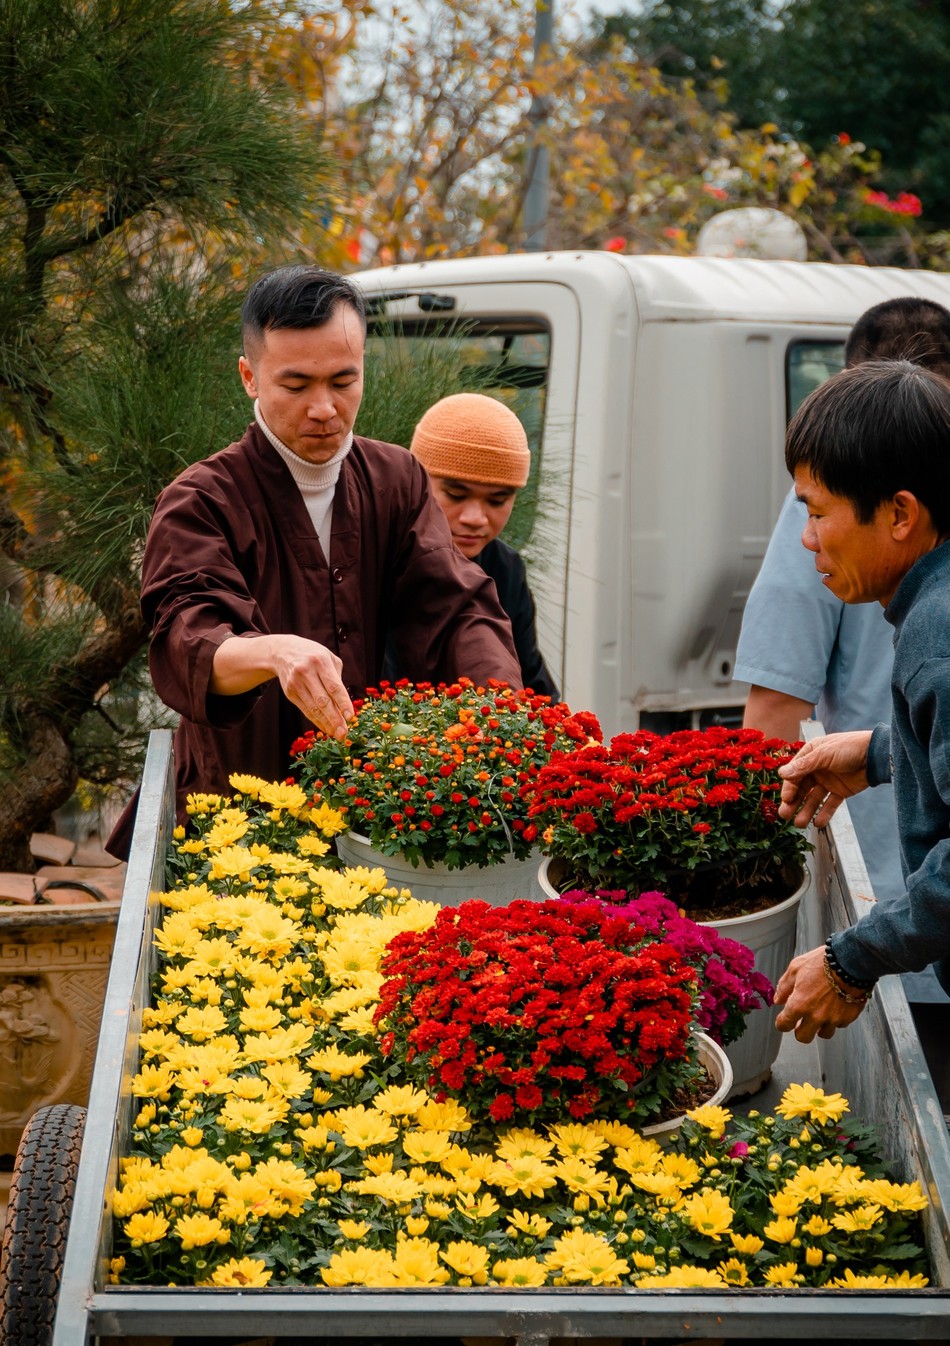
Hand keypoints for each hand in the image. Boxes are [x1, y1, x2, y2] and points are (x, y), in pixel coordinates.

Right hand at [211, 634, 353, 738]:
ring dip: (326, 723)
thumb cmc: (313, 656)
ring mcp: (296, 683)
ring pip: (313, 708)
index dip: (343, 703)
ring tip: (337, 734)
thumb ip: (338, 678)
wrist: (282, 651)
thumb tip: (344, 705)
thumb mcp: (329, 658)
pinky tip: (326, 727)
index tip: (351, 717)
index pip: (334, 686)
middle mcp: (306, 672)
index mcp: (320, 662)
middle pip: (323, 701)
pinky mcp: (290, 693)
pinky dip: (316, 720)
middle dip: (335, 719)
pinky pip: (305, 710)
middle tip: (344, 733)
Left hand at [773, 946, 866, 1041]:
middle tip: (802, 1022)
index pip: (784, 1025)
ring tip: (821, 1013)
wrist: (850, 961)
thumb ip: (784, 987)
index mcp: (799, 1004)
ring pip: (824, 1034)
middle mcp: (815, 1015)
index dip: (782, 1023)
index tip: (784, 1021)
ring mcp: (833, 1018)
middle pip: (803, 1037)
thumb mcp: (796, 968)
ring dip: (820, 1026)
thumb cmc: (822, 963)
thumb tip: (778, 999)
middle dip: (801, 1031)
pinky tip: (835, 1006)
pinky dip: (836, 1018)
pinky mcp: (848, 1018)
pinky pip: (839, 1024)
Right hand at [777, 730, 871, 828]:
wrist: (877, 755)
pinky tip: (818, 823)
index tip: (786, 799)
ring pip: (814, 798)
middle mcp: (817, 769)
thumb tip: (782, 773)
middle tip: (785, 815)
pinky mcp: (841, 791)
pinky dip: (825, 813)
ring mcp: (829, 781)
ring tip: (800, 823)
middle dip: (793, 802)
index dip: (789, 787)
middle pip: (801, 788)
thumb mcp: (824, 754)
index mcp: (810, 755)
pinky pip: (830, 804)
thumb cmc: (850, 747)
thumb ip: (804, 766)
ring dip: (806, 810)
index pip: (794, 773)